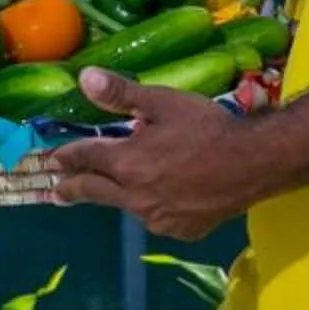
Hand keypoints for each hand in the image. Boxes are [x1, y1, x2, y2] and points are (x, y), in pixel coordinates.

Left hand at [46, 69, 280, 240]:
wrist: (255, 164)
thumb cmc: (208, 128)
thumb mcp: (163, 103)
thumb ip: (120, 93)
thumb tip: (83, 78)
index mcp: (126, 163)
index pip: (84, 159)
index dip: (66, 157)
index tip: (53, 159)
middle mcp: (134, 196)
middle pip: (92, 191)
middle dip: (71, 189)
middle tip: (57, 191)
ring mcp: (156, 218)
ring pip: (125, 205)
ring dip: (115, 194)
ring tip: (111, 188)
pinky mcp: (178, 231)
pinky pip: (154, 217)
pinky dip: (150, 205)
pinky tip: (159, 197)